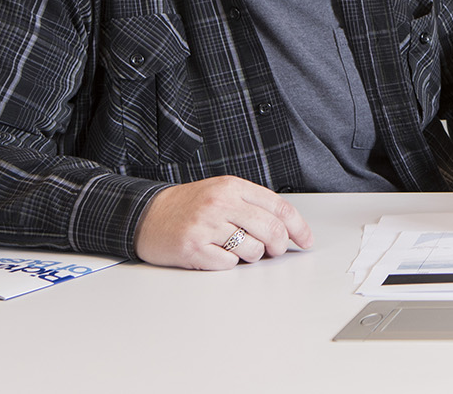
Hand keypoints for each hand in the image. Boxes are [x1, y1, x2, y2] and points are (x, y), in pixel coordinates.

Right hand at [133, 175, 313, 269]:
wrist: (146, 215)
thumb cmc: (189, 206)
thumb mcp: (223, 192)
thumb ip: (253, 205)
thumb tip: (286, 229)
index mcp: (233, 187)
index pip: (279, 207)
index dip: (298, 227)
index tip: (306, 240)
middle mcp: (221, 203)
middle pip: (271, 230)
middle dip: (279, 246)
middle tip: (274, 251)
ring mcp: (206, 226)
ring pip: (252, 249)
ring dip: (251, 255)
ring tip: (235, 248)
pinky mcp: (193, 249)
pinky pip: (228, 264)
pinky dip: (228, 264)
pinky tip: (215, 254)